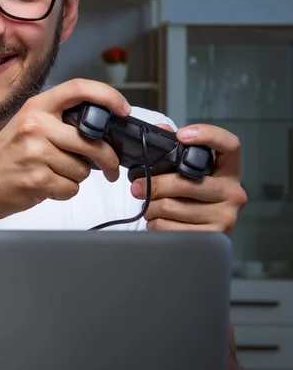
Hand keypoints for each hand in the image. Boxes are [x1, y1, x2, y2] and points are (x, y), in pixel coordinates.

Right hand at [0, 78, 131, 222]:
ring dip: (76, 177)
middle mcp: (36, 125)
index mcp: (36, 107)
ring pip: (84, 169)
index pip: (79, 88)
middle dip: (108, 159)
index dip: (108, 96)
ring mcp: (35, 152)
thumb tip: (102, 129)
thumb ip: (59, 121)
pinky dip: (64, 191)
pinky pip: (71, 188)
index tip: (123, 109)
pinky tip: (46, 185)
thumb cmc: (5, 157)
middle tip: (111, 167)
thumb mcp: (27, 125)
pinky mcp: (37, 179)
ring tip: (53, 173)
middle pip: (92, 141)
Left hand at [131, 123, 246, 232]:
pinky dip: (156, 224)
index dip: (207, 134)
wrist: (203, 240)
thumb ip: (174, 150)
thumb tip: (160, 129)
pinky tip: (159, 221)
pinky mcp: (210, 238)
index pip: (230, 145)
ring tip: (149, 205)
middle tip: (137, 186)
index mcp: (228, 172)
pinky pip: (169, 228)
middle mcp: (233, 194)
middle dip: (154, 185)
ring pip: (171, 207)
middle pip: (184, 182)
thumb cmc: (191, 199)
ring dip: (151, 206)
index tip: (181, 135)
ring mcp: (225, 217)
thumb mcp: (186, 173)